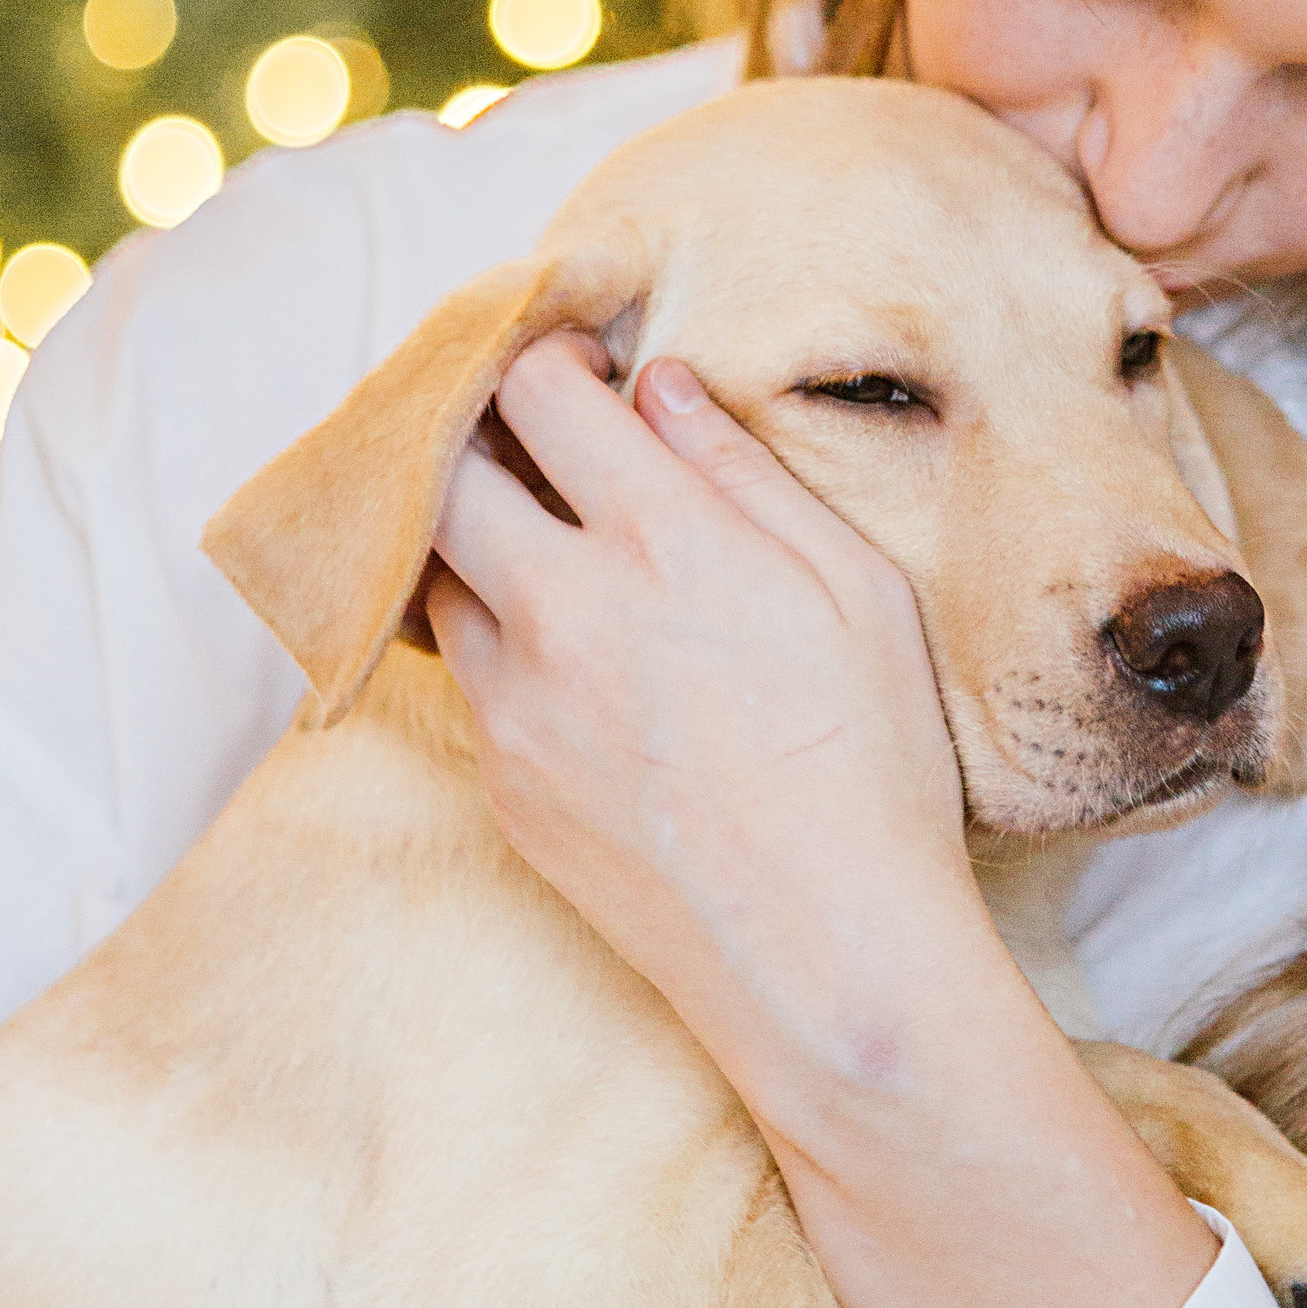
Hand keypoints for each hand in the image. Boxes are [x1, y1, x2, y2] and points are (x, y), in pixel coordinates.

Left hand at [427, 334, 1217, 1307]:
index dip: (545, 354)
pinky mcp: (500, 780)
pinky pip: (465, 676)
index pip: (537, 389)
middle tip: (523, 436)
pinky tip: (566, 656)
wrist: (825, 952)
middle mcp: (563, 605)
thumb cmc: (874, 765)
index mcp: (661, 537)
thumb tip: (659, 388)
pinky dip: (494, 640)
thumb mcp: (854, 588)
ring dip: (472, 538)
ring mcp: (516, 699)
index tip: (577, 366)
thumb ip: (744, 473)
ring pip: (433, 572)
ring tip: (535, 542)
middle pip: (444, 468)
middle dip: (473, 431)